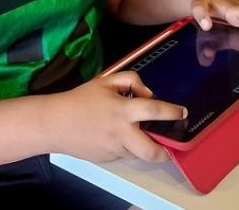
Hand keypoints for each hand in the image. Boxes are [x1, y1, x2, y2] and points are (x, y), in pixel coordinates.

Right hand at [52, 71, 186, 162]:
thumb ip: (131, 80)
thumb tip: (148, 93)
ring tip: (136, 135)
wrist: (55, 123)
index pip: (155, 111)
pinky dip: (125, 147)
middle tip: (168, 147)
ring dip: (142, 147)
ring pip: (137, 153)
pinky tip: (114, 136)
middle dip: (164, 152)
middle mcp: (122, 133)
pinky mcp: (106, 159)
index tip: (183, 112)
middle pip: (151, 151)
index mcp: (123, 110)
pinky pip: (123, 154)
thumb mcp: (105, 80)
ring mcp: (114, 149)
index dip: (172, 112)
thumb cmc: (80, 99)